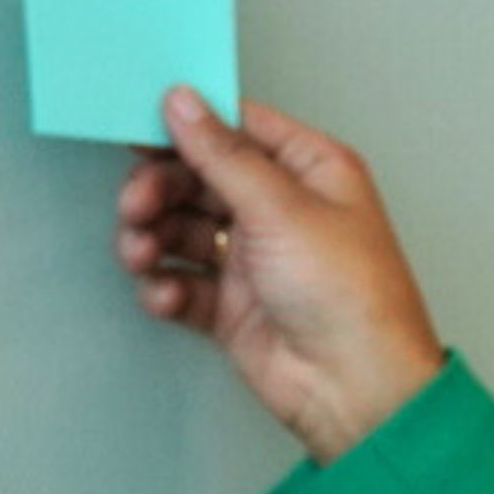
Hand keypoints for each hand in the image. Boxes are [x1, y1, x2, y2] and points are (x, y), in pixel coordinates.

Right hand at [112, 87, 445, 463]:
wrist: (357, 391)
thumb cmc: (351, 297)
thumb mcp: (283, 209)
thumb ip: (224, 155)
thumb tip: (184, 102)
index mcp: (311, 171)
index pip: (238, 128)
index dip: (188, 125)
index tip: (138, 127)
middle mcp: (283, 210)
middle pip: (200, 179)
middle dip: (160, 189)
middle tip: (136, 205)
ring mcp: (256, 259)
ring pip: (182, 230)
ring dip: (152, 238)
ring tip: (140, 254)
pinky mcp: (233, 306)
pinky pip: (182, 283)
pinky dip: (165, 286)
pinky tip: (166, 294)